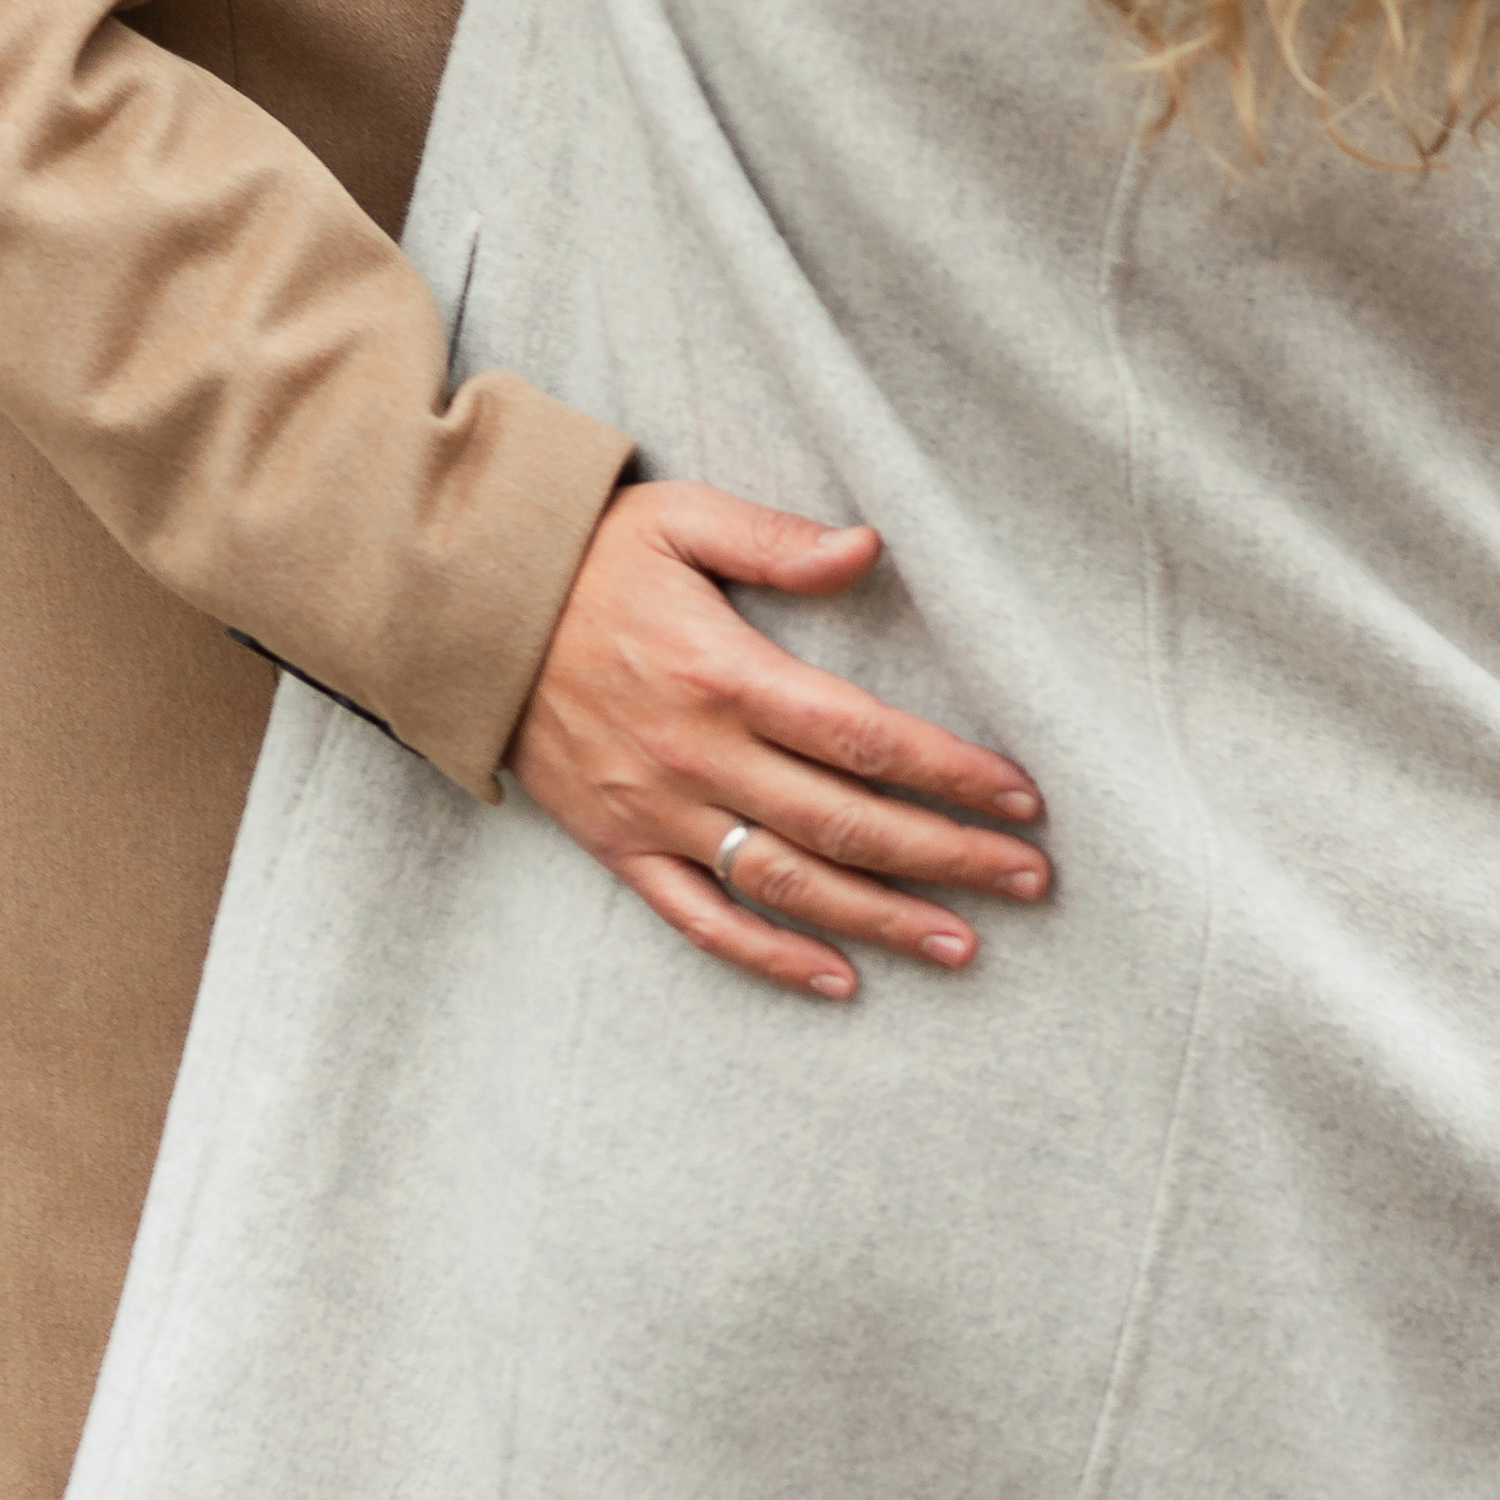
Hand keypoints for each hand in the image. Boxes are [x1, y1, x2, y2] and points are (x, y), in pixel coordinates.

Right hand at [505, 479, 1051, 999]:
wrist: (469, 615)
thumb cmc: (588, 557)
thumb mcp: (681, 519)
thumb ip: (777, 540)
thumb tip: (868, 546)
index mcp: (726, 672)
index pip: (865, 738)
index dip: (950, 773)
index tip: (1021, 797)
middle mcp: (699, 755)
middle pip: (846, 824)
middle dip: (947, 856)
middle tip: (1030, 880)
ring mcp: (658, 809)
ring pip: (788, 885)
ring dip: (881, 920)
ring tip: (964, 944)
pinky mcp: (620, 845)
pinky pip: (702, 919)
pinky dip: (772, 958)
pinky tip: (840, 980)